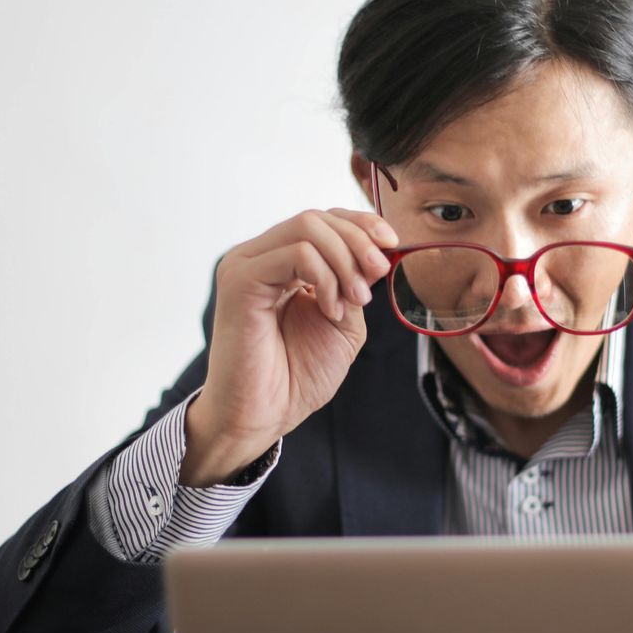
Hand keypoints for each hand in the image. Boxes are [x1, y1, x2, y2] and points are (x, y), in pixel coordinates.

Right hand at [182, 207, 397, 483]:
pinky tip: (330, 309)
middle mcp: (259, 257)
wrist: (266, 415)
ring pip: (307, 227)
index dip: (361, 224)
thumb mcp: (343, 322)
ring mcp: (246, 265)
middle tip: (378, 275)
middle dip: (359, 241)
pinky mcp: (240, 279)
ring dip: (345, 261)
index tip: (393, 243)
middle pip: (316, 218)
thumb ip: (354, 284)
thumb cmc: (297, 376)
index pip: (322, 219)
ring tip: (356, 300)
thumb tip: (377, 252)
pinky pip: (296, 254)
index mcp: (281, 263)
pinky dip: (325, 277)